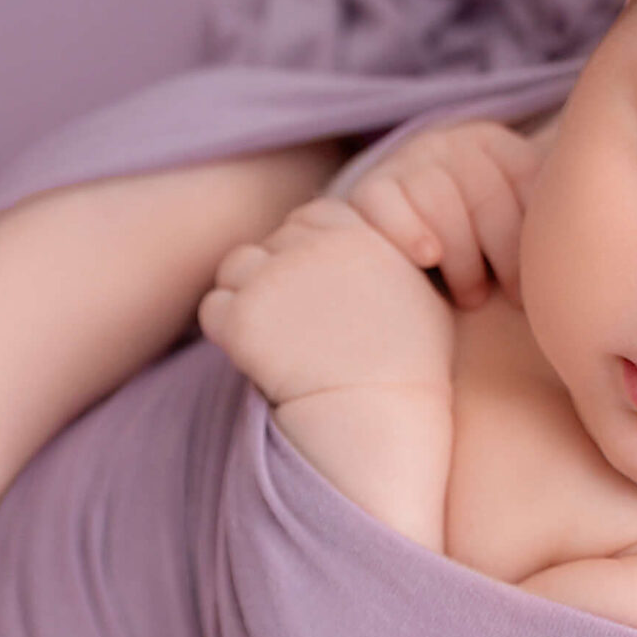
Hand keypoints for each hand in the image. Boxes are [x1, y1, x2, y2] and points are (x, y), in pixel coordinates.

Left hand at [197, 197, 455, 406]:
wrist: (374, 421)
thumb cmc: (406, 372)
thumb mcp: (421, 301)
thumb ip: (390, 259)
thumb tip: (368, 243)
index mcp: (359, 236)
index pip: (314, 215)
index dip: (309, 249)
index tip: (318, 290)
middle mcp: (315, 247)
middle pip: (274, 240)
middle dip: (279, 275)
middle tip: (298, 323)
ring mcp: (276, 279)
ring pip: (237, 266)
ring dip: (248, 295)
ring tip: (276, 339)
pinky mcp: (243, 316)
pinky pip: (215, 308)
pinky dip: (228, 330)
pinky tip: (258, 359)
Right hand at [344, 118, 541, 310]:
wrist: (393, 271)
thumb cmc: (474, 260)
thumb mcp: (513, 228)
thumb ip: (550, 221)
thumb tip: (625, 233)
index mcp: (494, 144)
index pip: (528, 180)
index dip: (538, 238)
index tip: (545, 283)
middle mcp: (451, 142)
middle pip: (488, 194)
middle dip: (507, 255)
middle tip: (516, 301)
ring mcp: (407, 162)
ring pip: (441, 202)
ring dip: (463, 259)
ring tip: (472, 296)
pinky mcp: (368, 190)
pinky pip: (389, 204)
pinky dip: (410, 231)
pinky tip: (428, 257)